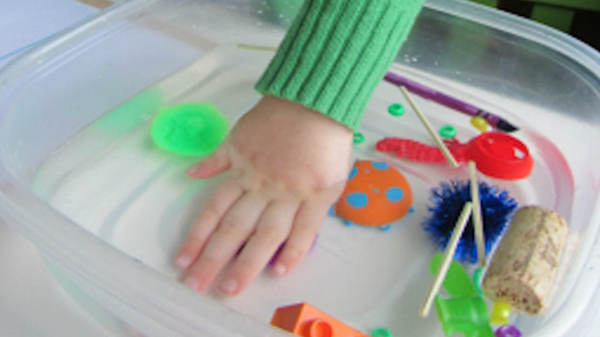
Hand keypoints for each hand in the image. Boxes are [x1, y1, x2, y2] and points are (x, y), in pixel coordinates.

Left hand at [174, 95, 352, 295]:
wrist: (316, 101)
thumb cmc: (279, 117)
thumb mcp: (240, 133)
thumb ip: (218, 158)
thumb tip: (191, 173)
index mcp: (243, 171)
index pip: (214, 209)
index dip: (197, 236)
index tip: (182, 259)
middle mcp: (263, 186)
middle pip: (234, 229)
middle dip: (213, 259)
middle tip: (196, 285)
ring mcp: (291, 192)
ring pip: (265, 234)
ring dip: (247, 263)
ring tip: (230, 289)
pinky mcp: (319, 194)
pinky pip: (306, 228)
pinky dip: (294, 251)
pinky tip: (279, 271)